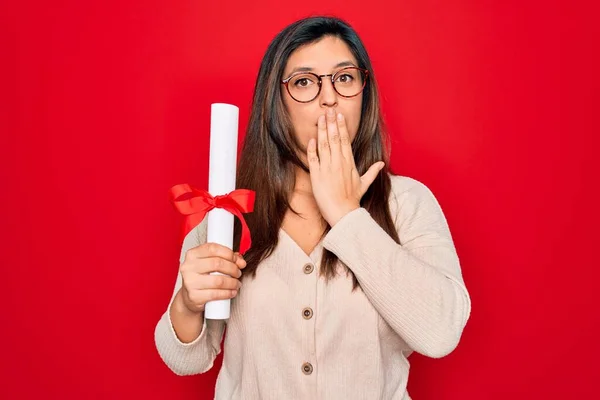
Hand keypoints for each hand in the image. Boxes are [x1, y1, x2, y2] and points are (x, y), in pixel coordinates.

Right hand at [179, 243, 246, 314]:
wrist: (188, 297)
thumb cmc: (201, 277)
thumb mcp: (210, 263)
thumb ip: (226, 258)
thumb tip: (241, 262)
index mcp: (192, 254)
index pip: (212, 248)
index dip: (228, 253)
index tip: (236, 260)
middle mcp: (189, 267)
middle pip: (217, 263)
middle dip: (233, 268)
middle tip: (238, 273)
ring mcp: (190, 282)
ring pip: (218, 281)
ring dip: (232, 282)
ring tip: (236, 283)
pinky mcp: (194, 296)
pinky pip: (215, 294)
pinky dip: (227, 293)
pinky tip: (232, 292)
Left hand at [307, 108, 384, 225]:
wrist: (342, 212)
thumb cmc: (352, 200)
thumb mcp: (364, 184)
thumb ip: (372, 172)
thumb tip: (381, 164)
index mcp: (349, 162)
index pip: (344, 140)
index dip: (341, 127)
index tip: (339, 116)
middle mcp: (338, 162)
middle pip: (334, 138)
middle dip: (331, 123)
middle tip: (329, 110)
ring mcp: (327, 168)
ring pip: (323, 145)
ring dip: (321, 131)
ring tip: (320, 118)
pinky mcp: (317, 175)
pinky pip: (313, 158)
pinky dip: (312, 148)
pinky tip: (311, 138)